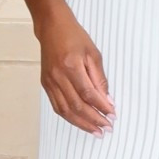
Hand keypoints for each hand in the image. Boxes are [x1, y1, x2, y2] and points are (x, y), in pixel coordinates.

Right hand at [37, 11, 112, 133]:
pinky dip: (70, 117)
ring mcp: (49, 82)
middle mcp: (58, 77)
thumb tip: (107, 100)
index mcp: (71, 66)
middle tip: (107, 127)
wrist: (52, 27)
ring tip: (95, 131)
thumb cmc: (73, 36)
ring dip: (82, 123)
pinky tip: (80, 122)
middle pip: (77, 106)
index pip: (88, 94)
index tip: (112, 115)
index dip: (101, 107)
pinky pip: (57, 106)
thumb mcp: (93, 54)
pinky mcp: (45, 85)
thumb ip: (100, 79)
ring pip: (66, 110)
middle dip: (93, 120)